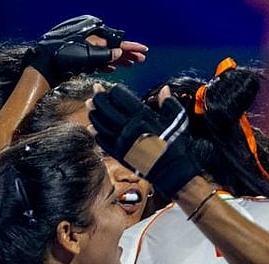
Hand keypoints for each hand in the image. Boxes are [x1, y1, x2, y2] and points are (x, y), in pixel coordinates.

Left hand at [25, 15, 147, 85]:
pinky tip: (113, 68)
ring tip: (131, 64)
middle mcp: (90, 40)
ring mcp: (84, 49)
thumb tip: (119, 54)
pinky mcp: (79, 58)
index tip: (143, 50)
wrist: (43, 63)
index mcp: (93, 34)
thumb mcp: (85, 55)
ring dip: (119, 60)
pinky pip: (97, 60)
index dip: (131, 47)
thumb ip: (104, 55)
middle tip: (141, 59)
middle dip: (127, 54)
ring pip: (106, 54)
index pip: (117, 42)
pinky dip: (106, 64)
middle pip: (113, 48)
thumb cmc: (61, 55)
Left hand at [88, 84, 199, 198]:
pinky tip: (92, 127)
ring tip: (91, 106)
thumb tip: (165, 89)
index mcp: (142, 116)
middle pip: (105, 107)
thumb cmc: (177, 144)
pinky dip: (95, 133)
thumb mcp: (177, 119)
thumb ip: (168, 102)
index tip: (111, 87)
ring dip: (94, 113)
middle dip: (99, 97)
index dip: (113, 90)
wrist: (173, 170)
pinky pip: (102, 142)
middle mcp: (128, 127)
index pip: (119, 96)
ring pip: (100, 123)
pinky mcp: (119, 154)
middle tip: (96, 91)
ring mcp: (122, 142)